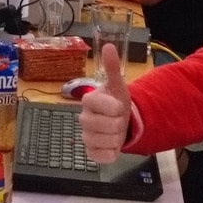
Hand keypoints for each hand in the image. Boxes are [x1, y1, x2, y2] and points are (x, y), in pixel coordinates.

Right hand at [78, 43, 132, 163]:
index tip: (118, 107)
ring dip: (118, 138)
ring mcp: (86, 136)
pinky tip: (112, 145)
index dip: (117, 108)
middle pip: (109, 126)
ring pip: (107, 141)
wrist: (118, 121)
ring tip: (115, 131)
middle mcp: (83, 118)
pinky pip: (103, 157)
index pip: (105, 106)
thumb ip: (112, 67)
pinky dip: (112, 153)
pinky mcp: (90, 152)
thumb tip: (108, 46)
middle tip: (118, 119)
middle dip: (119, 124)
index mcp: (89, 100)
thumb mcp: (118, 85)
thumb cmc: (116, 101)